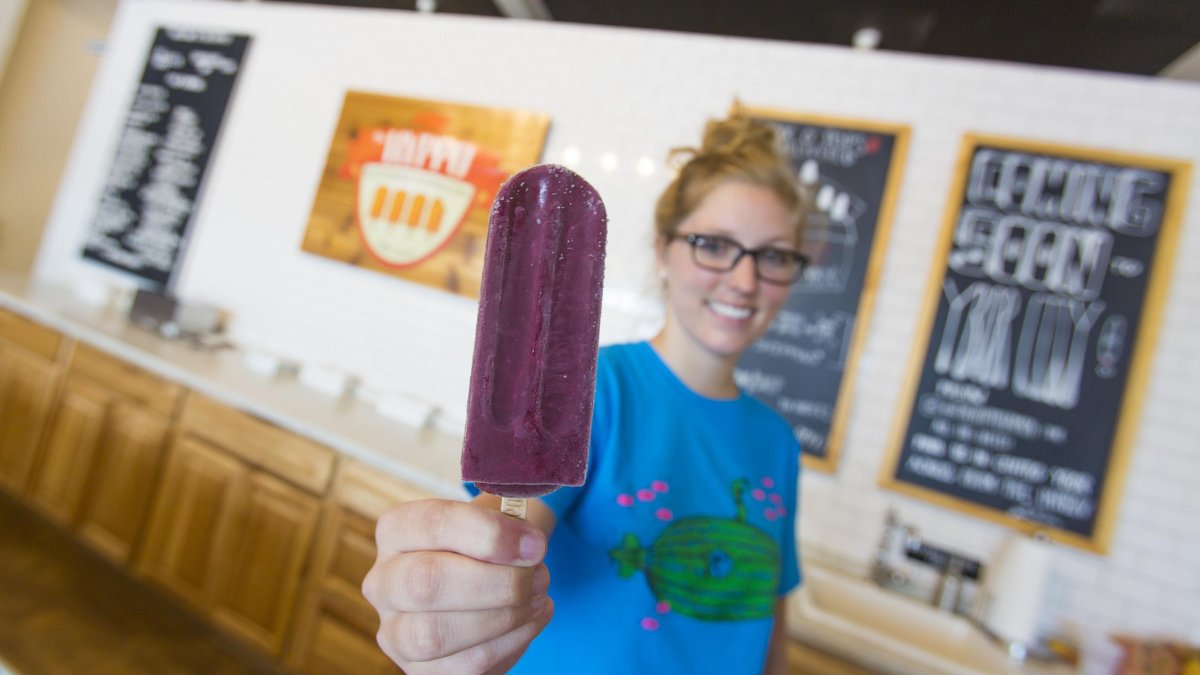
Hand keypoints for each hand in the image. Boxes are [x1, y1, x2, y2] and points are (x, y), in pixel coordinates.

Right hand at [363, 498, 552, 673]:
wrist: (481, 586)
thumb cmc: (485, 547)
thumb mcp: (494, 521)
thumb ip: (508, 524)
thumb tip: (530, 545)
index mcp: (395, 531)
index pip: (432, 524)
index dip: (491, 535)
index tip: (536, 545)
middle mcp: (383, 582)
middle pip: (426, 582)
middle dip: (499, 581)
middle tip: (538, 575)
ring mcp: (395, 632)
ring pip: (437, 633)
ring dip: (505, 616)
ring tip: (537, 597)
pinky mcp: (420, 670)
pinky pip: (466, 663)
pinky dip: (511, 642)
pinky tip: (530, 619)